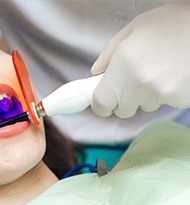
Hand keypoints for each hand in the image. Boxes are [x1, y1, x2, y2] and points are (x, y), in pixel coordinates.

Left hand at [91, 2, 189, 117]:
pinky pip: (165, 103)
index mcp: (123, 66)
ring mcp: (163, 94)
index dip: (101, 105)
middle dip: (125, 99)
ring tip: (159, 69)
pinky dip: (167, 93)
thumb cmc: (171, 22)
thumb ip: (109, 54)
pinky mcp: (181, 99)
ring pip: (145, 107)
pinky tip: (173, 73)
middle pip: (123, 110)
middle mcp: (141, 85)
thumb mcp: (133, 29)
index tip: (104, 100)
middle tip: (134, 78)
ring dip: (147, 95)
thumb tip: (96, 73)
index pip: (102, 104)